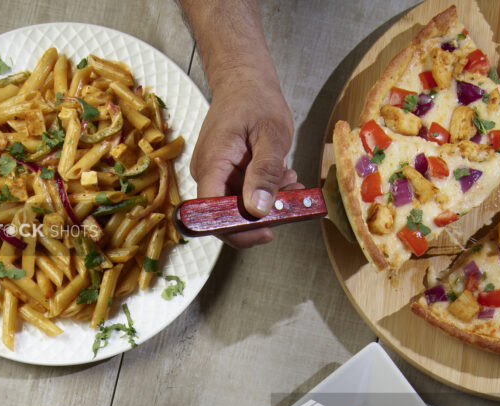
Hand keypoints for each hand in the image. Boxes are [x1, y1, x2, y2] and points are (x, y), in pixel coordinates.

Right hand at [190, 69, 297, 248]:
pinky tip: (282, 177)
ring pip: (239, 206)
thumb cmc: (255, 100)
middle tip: (292, 202)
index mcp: (212, 163)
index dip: (237, 229)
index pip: (211, 213)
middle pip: (226, 215)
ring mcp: (215, 174)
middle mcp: (208, 173)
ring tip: (292, 183)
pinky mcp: (226, 173)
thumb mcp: (271, 135)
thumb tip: (257, 208)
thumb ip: (265, 172)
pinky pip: (243, 194)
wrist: (244, 79)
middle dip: (262, 215)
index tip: (267, 231)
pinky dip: (265, 191)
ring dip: (268, 202)